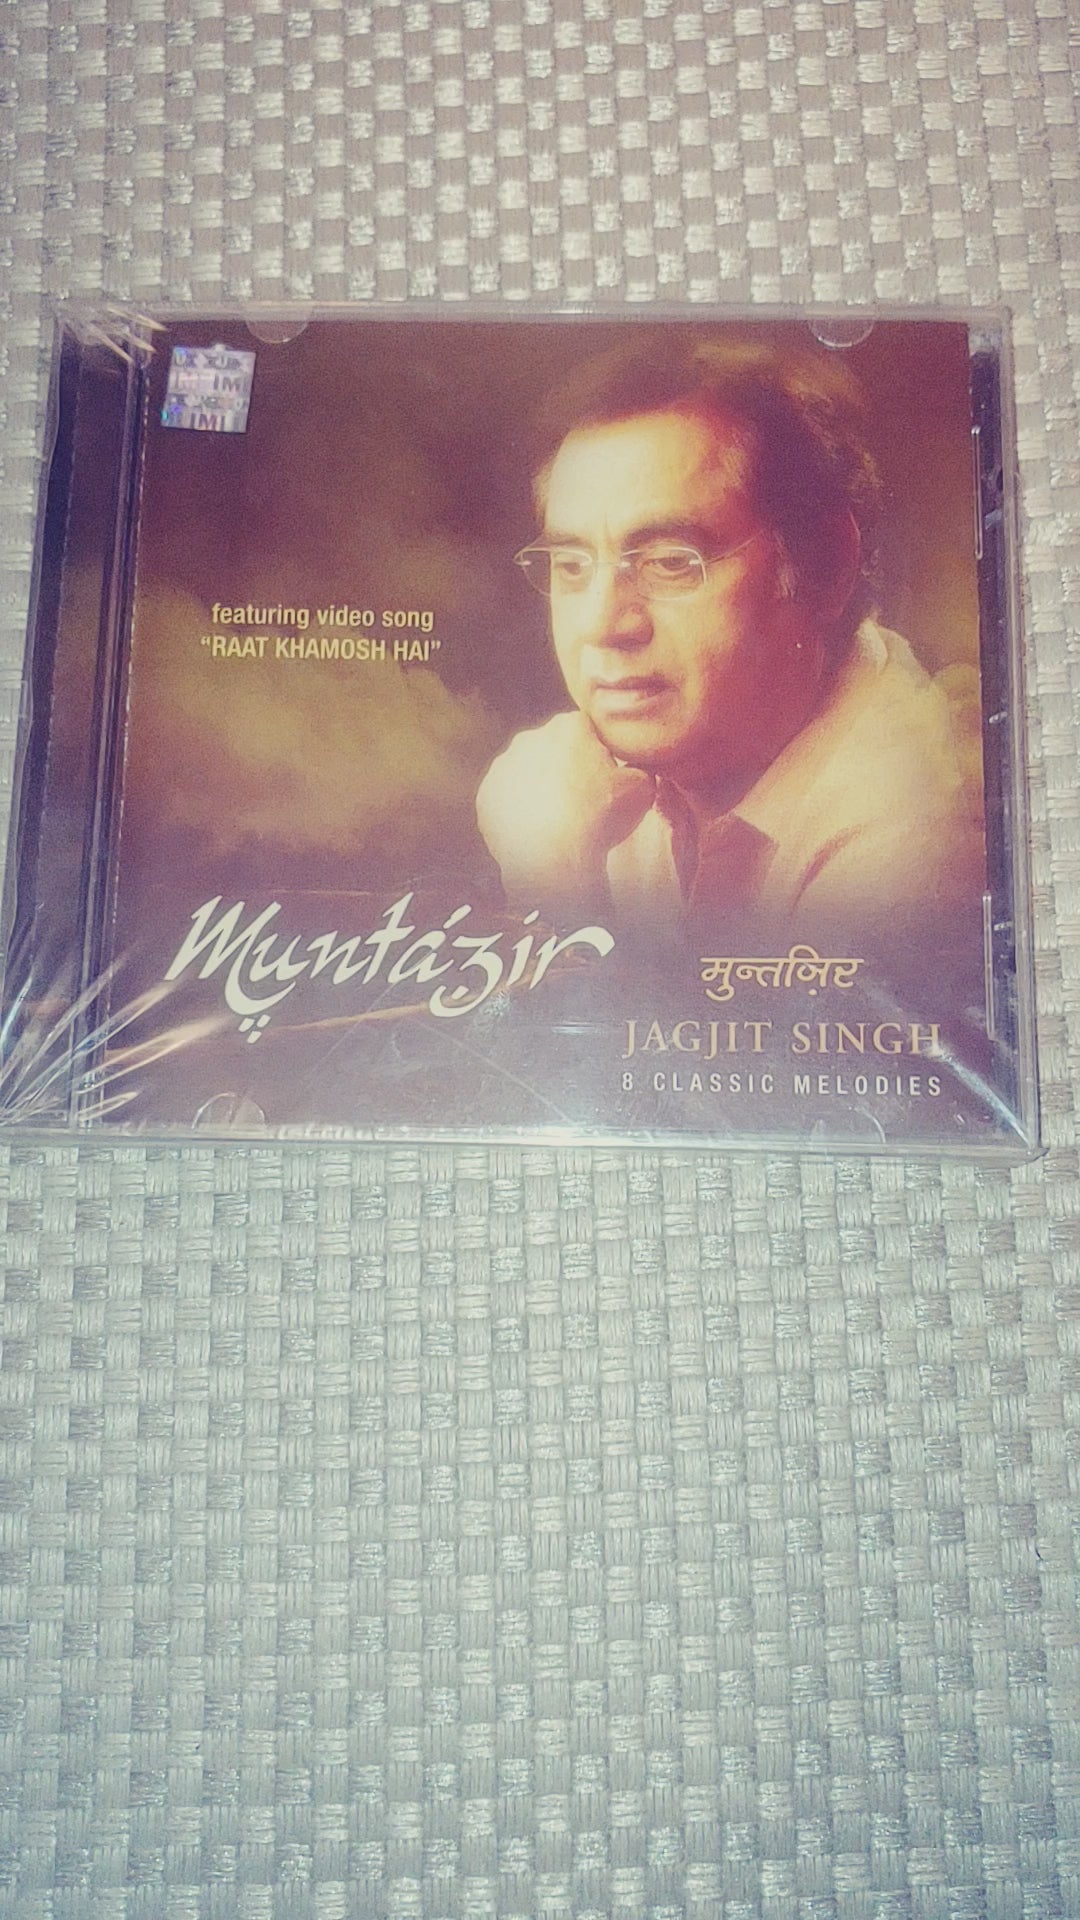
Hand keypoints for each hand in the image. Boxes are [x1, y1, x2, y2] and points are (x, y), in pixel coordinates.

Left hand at [476, 710, 654, 911]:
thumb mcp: (642, 788)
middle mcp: (530, 737)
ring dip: (540, 789)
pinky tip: (538, 830)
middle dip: (565, 768)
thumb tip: (636, 771)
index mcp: (569, 726)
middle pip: (553, 749)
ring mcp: (503, 766)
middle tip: (583, 801)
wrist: (556, 855)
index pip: (587, 732)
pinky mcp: (487, 796)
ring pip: (527, 773)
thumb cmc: (600, 817)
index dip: (598, 756)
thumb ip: (639, 769)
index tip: (605, 780)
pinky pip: (507, 799)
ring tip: (559, 819)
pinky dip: (519, 811)